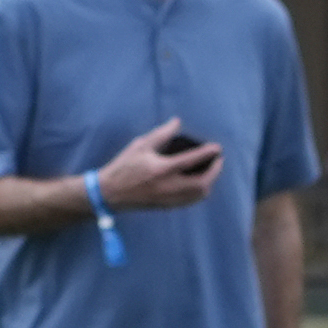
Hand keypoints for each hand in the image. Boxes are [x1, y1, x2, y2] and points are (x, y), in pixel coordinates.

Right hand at [96, 119, 220, 210]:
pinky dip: (199, 192)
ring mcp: (168, 198)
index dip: (208, 153)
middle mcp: (168, 186)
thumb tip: (177, 122)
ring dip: (209, 183)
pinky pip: (189, 201)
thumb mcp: (140, 145)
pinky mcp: (165, 206)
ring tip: (210, 171)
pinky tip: (199, 184)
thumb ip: (161, 134)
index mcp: (162, 169)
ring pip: (198, 195)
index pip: (192, 160)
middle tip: (218, 160)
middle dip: (214, 171)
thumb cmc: (123, 167)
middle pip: (202, 183)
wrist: (109, 194)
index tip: (217, 148)